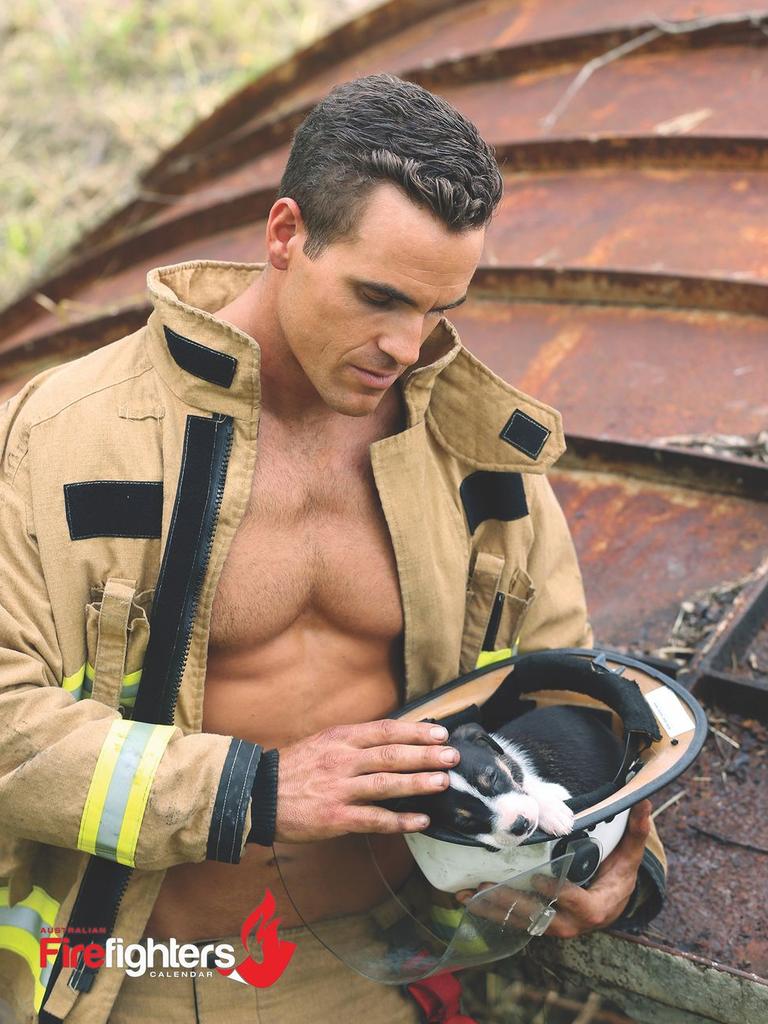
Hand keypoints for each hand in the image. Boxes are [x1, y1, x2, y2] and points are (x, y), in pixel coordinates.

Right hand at [274, 719, 459, 842]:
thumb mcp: (322, 743)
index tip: (440, 732)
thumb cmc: (294, 769)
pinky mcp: (335, 818)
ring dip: (418, 783)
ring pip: (386, 784)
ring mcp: (338, 790)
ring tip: (442, 782)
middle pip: (391, 755)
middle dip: (425, 755)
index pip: (385, 730)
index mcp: (340, 739)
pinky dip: (400, 821)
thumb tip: (393, 740)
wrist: (257, 795)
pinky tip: (421, 820)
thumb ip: (354, 742)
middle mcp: (341, 761)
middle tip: (452, 756)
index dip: (415, 731)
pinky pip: (373, 819)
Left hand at [454, 800, 651, 938]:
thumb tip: (645, 800)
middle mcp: (572, 923)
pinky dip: (492, 911)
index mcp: (596, 908)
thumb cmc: (619, 874)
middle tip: (488, 887)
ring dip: (494, 909)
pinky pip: (514, 920)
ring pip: (522, 921)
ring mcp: (553, 926)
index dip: (558, 892)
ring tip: (468, 894)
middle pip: (540, 917)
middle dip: (513, 904)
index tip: (538, 878)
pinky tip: (469, 900)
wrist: (613, 902)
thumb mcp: (630, 855)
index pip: (575, 903)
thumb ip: (637, 830)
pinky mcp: (539, 923)